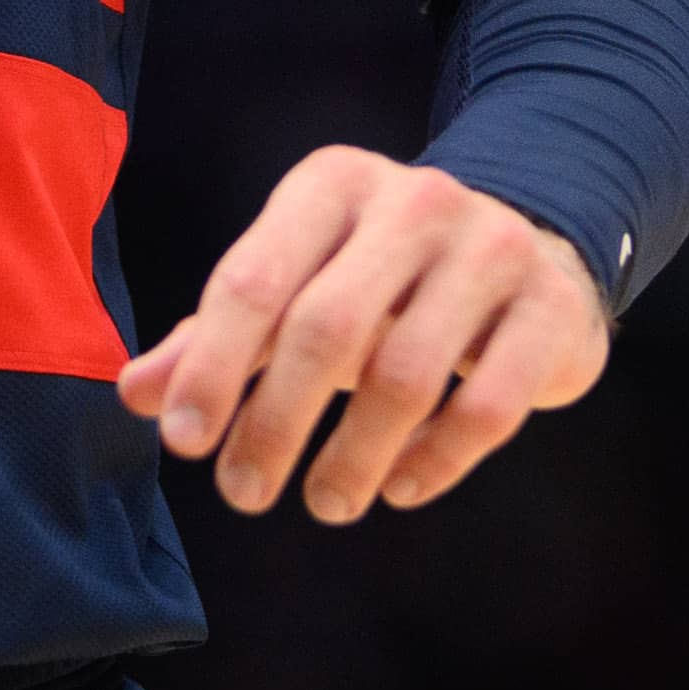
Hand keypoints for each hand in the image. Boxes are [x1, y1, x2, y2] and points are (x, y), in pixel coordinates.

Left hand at [114, 146, 605, 522]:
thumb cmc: (384, 280)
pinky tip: (400, 487)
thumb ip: (215, 337)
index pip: (254, 279)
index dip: (211, 367)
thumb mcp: (297, 286)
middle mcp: (415, 203)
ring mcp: (493, 250)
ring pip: (409, 374)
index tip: (185, 443)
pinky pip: (489, 404)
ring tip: (325, 503)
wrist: (532, 248)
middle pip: (327, 327)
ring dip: (353, 455)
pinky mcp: (552, 308)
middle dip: (275, 422)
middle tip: (244, 493)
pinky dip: (437, 460)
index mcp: (333, 186)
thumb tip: (136, 394)